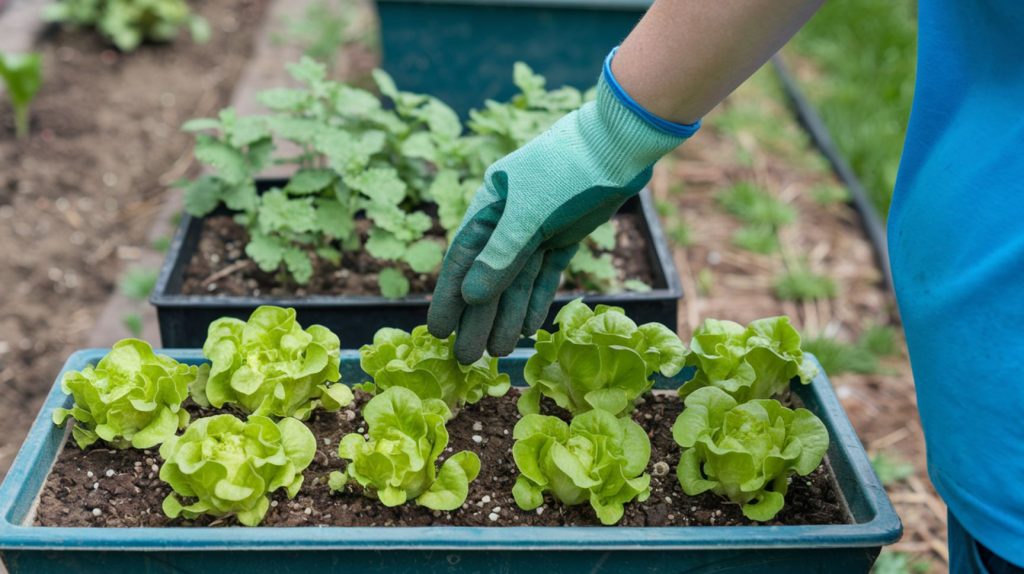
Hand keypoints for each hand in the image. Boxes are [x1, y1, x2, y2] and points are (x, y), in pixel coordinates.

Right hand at [428, 57, 696, 362]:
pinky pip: (544, 275)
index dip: (449, 297)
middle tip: (465, 357)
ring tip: (496, 352)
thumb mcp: (531, 212)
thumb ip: (502, 255)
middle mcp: (508, 220)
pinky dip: (535, 300)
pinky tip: (526, 328)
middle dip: (476, 317)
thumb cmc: (568, 169)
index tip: (437, 330)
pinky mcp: (563, 235)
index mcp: (490, 206)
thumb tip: (471, 296)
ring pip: (517, 281)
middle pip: (488, 276)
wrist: (619, 143)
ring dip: (506, 316)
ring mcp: (537, 228)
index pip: (463, 259)